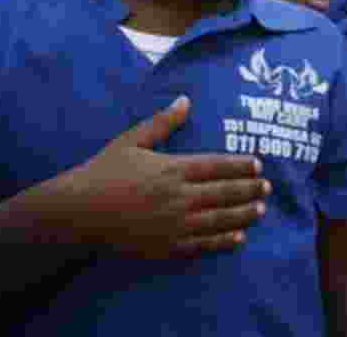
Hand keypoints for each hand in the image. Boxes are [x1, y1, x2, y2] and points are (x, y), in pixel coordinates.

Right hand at [48, 97, 269, 258]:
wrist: (78, 212)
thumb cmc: (104, 172)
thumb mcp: (132, 140)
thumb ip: (162, 122)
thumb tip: (185, 100)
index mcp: (173, 168)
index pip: (218, 165)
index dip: (241, 166)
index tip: (259, 165)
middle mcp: (179, 196)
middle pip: (225, 192)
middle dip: (250, 189)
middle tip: (268, 187)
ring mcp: (175, 224)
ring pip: (219, 219)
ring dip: (243, 214)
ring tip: (261, 209)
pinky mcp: (167, 246)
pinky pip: (202, 244)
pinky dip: (223, 241)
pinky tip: (238, 238)